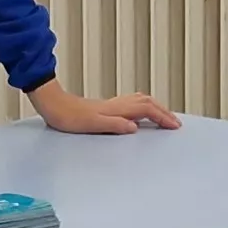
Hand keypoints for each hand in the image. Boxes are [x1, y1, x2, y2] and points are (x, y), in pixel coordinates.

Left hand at [28, 84, 180, 135]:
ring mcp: (111, 104)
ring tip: (164, 115)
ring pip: (140, 100)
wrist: (52, 104)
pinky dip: (143, 106)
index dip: (162, 117)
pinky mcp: (105, 106)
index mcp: (116, 109)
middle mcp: (116, 104)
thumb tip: (133, 127)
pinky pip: (132, 103)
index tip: (175, 126)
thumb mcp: (91, 124)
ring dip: (155, 107)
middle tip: (175, 122)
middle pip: (147, 102)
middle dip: (164, 111)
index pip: (146, 110)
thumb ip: (113, 125)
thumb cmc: (67, 116)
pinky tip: (138, 113)